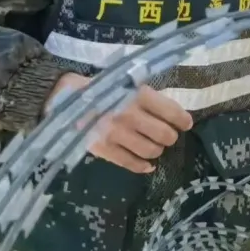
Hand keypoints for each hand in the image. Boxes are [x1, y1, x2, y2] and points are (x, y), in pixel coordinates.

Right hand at [46, 73, 192, 173]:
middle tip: (168, 135)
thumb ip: (146, 97)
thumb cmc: (99, 86)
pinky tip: (147, 165)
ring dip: (157, 150)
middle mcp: (129, 115)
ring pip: (151, 151)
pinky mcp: (104, 149)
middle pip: (165, 135)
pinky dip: (143, 166)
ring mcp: (116, 134)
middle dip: (170, 136)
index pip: (171, 111)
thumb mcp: (125, 83)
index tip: (186, 124)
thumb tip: (171, 112)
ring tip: (155, 146)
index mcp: (137, 94)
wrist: (63, 97)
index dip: (183, 120)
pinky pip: (130, 163)